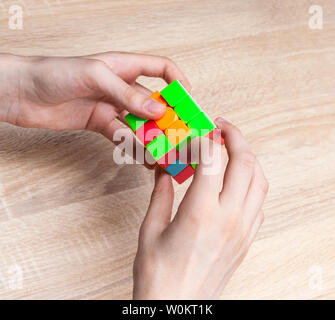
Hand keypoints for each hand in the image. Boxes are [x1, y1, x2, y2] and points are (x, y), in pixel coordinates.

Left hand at [0, 52, 189, 144]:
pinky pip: (123, 136)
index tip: (188, 100)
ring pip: (140, 123)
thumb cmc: (54, 73)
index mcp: (123, 66)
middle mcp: (121, 87)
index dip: (178, 82)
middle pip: (153, 102)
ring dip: (152, 137)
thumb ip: (127, 94)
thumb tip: (157, 110)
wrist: (22, 93)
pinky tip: (141, 155)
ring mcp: (111, 106)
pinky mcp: (100, 123)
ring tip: (162, 152)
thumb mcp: (95, 77)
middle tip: (177, 137)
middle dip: (167, 119)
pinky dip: (133, 146)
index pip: (160, 69)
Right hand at [133, 118, 268, 298]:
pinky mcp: (246, 240)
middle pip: (245, 163)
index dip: (205, 140)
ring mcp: (242, 230)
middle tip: (222, 128)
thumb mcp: (150, 229)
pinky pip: (259, 203)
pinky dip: (253, 184)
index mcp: (199, 212)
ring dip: (249, 158)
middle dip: (236, 137)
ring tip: (233, 150)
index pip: (212, 160)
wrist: (176, 307)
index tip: (199, 133)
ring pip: (259, 181)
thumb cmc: (159, 274)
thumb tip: (165, 172)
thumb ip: (160, 195)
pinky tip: (237, 182)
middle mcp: (227, 218)